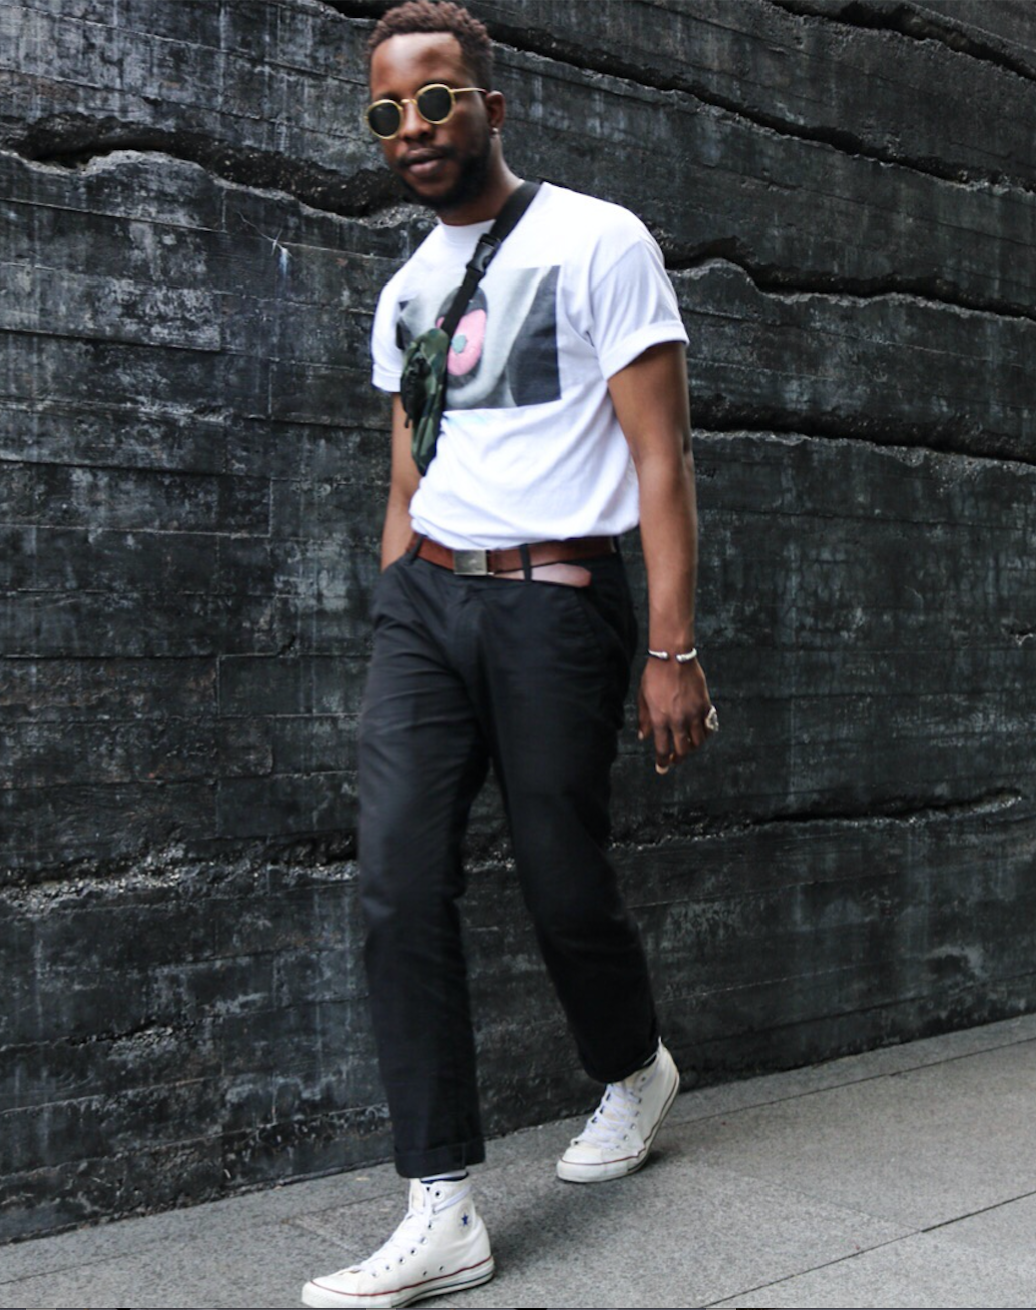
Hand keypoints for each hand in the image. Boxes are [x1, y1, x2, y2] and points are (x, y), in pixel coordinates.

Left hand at [637, 657, 713, 773]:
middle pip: (683, 750)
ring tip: (687, 746)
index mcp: (660, 720)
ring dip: (693, 747)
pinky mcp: (705, 705)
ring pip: (698, 741)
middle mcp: (678, 720)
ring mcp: (694, 714)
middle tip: (675, 760)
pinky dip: (705, 734)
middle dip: (678, 759)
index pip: (662, 749)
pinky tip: (700, 734)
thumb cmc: (655, 675)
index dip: (662, 762)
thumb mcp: (643, 697)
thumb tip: (643, 736)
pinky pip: (708, 727)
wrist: (674, 657)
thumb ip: (644, 719)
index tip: (662, 768)